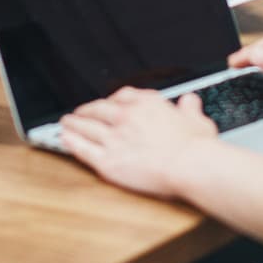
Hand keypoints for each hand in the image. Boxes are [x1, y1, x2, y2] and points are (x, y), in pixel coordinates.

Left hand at [59, 88, 218, 198]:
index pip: (121, 96)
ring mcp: (114, 138)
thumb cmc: (196, 148)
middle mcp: (126, 117)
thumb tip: (190, 101)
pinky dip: (71, 142)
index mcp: (146, 104)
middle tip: (79, 112)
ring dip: (73, 124)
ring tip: (65, 123)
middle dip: (86, 110)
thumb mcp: (198, 121)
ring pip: (86, 127)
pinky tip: (64, 139)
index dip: (110, 101)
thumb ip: (190, 109)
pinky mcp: (108, 161)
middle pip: (98, 109)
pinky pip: (83, 149)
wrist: (189, 166)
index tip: (107, 104)